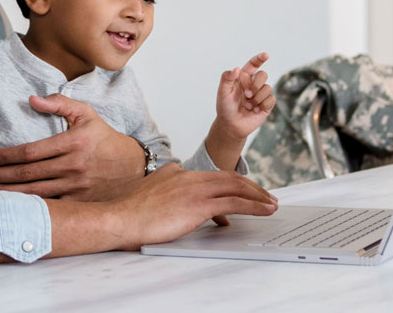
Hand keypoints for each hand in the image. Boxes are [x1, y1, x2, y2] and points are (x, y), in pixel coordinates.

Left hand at [0, 94, 144, 200]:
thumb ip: (60, 103)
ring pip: (35, 193)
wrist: (133, 166)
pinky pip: (51, 207)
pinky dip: (30, 208)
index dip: (8, 156)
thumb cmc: (105, 138)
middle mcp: (74, 165)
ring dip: (8, 195)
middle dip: (0, 177)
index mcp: (73, 142)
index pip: (32, 151)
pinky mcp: (81, 202)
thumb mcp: (87, 114)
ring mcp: (77, 187)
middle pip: (28, 174)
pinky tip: (12, 209)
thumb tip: (32, 100)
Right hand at [105, 164, 277, 249]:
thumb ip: (168, 192)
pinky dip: (254, 206)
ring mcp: (195, 190)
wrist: (120, 218)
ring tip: (272, 204)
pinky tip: (265, 210)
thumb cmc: (130, 213)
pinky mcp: (198, 205)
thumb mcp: (152, 194)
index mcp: (178, 173)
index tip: (244, 192)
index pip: (212, 176)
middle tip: (267, 196)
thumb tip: (179, 199)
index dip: (232, 184)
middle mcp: (189, 177)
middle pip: (229, 177)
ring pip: (236, 187)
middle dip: (252, 187)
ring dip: (258, 196)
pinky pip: (234, 203)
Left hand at [214, 52, 275, 139]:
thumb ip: (226, 78)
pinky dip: (263, 105)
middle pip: (263, 75)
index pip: (253, 64)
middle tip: (247, 95)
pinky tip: (255, 110)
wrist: (231, 125)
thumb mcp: (222, 92)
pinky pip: (271, 99)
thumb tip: (237, 68)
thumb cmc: (225, 107)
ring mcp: (261, 94)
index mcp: (243, 77)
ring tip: (248, 106)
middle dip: (256, 85)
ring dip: (257, 98)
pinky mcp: (267, 104)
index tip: (266, 55)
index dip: (260, 59)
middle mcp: (253, 83)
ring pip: (268, 88)